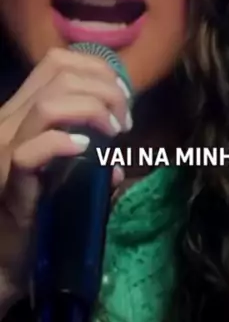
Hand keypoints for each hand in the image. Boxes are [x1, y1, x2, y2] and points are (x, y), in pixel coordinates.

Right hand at [0, 47, 129, 314]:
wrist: (7, 259)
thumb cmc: (40, 213)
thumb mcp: (68, 177)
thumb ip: (91, 161)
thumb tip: (120, 163)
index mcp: (19, 112)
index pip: (56, 62)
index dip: (98, 69)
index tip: (123, 100)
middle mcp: (7, 121)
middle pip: (60, 74)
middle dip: (106, 89)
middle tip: (125, 121)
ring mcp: (4, 148)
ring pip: (51, 103)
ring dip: (94, 109)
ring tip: (115, 133)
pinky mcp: (8, 178)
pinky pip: (33, 150)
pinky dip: (65, 143)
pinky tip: (87, 151)